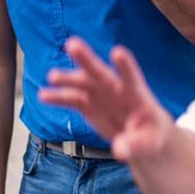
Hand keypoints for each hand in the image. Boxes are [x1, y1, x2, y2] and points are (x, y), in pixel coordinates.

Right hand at [40, 37, 174, 163]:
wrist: (141, 136)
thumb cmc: (151, 136)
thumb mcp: (149, 143)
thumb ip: (135, 145)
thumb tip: (119, 149)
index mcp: (136, 94)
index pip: (131, 77)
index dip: (125, 65)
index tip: (117, 52)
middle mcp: (115, 89)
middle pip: (100, 72)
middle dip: (86, 58)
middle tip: (72, 44)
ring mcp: (100, 94)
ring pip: (81, 82)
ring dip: (67, 78)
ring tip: (52, 76)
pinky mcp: (88, 104)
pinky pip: (70, 98)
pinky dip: (57, 97)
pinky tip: (44, 96)